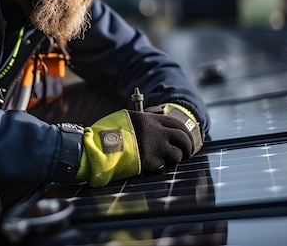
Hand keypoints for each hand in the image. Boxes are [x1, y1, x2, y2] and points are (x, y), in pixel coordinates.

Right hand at [76, 105, 200, 187]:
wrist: (99, 148)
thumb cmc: (108, 133)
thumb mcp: (127, 119)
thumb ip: (144, 122)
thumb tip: (154, 126)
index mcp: (149, 120)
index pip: (176, 123)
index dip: (184, 131)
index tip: (186, 138)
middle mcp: (156, 133)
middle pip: (183, 138)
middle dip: (188, 146)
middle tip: (187, 152)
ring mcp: (155, 148)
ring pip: (177, 154)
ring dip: (177, 158)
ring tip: (171, 160)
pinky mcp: (151, 163)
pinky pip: (164, 166)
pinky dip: (162, 166)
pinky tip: (155, 165)